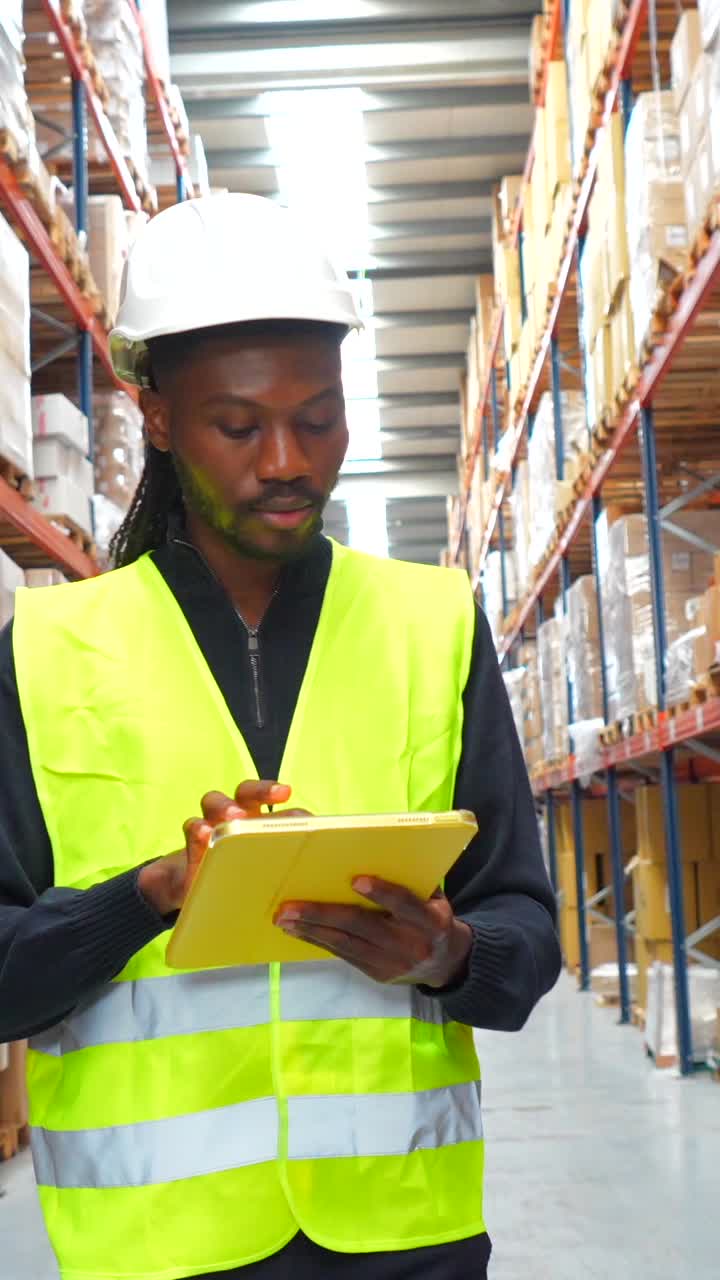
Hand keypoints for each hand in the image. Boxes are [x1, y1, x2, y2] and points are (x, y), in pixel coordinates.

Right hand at [138, 779, 306, 915]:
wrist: (205, 893)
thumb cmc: (248, 879)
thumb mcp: (272, 873)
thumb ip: (291, 865)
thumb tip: (318, 872)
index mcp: (263, 821)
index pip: (277, 802)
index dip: (289, 800)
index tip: (296, 797)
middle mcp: (238, 816)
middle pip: (248, 791)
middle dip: (263, 789)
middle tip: (279, 794)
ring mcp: (213, 826)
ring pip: (215, 801)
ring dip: (226, 806)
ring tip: (234, 816)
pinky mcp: (194, 843)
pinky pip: (193, 826)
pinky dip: (199, 829)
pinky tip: (206, 835)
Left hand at [274, 878, 472, 988]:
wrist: (446, 963)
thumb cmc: (433, 914)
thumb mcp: (434, 895)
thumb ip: (409, 878)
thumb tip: (369, 849)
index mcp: (431, 920)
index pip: (405, 904)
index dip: (382, 893)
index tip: (356, 880)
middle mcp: (411, 944)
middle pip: (362, 926)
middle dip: (323, 915)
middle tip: (290, 907)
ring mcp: (391, 963)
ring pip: (345, 945)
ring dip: (310, 930)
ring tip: (283, 918)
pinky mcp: (376, 974)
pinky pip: (342, 955)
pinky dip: (318, 941)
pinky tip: (298, 931)